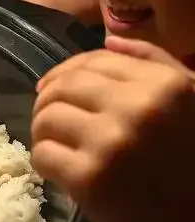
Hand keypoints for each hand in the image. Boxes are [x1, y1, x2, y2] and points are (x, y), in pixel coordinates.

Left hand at [32, 36, 194, 221]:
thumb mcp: (194, 103)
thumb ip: (157, 65)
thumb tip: (111, 42)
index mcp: (165, 85)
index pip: (94, 61)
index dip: (68, 72)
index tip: (57, 87)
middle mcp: (138, 107)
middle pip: (63, 86)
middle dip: (48, 100)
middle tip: (51, 119)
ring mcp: (111, 142)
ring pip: (46, 117)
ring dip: (44, 131)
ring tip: (58, 145)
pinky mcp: (91, 179)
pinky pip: (43, 154)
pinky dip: (45, 162)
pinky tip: (60, 173)